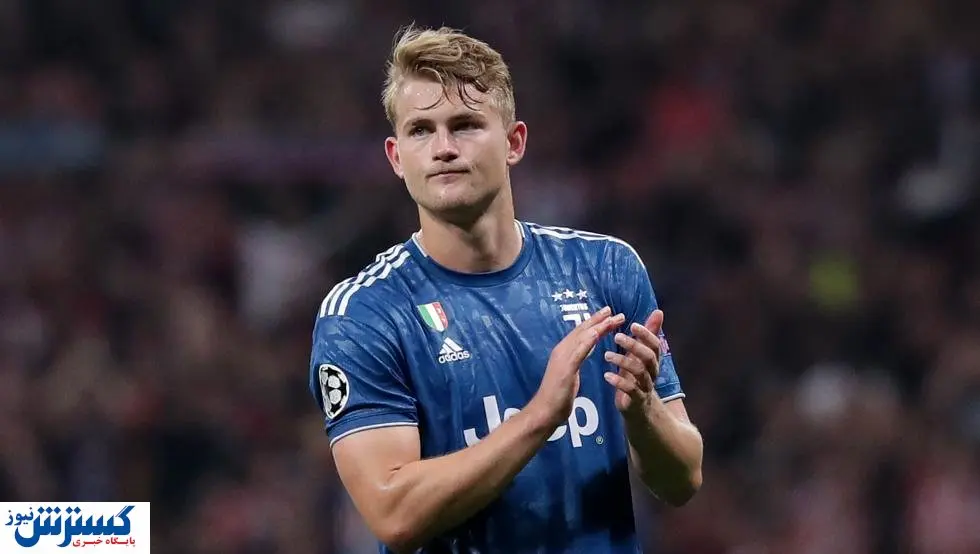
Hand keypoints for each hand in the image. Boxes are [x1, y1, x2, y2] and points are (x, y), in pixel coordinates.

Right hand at [530, 307, 624, 428]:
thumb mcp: (572, 372)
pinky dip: (587, 341)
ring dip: (596, 326)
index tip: (609, 314)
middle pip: (582, 331)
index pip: (582, 333)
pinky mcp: (565, 368)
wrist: (545, 411)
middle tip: (612, 309)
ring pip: (582, 338)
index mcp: (564, 352)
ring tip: (610, 316)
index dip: (595, 323)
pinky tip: (596, 333)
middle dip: (598, 320)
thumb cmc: (557, 396)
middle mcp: (562, 350)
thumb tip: (590, 346)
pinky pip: (578, 352)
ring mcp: (563, 358)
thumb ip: (580, 357)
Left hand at [602, 310, 664, 416]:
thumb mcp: (642, 355)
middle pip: (648, 357)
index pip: (655, 344)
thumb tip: (659, 312)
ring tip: (606, 354)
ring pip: (639, 372)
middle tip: (617, 336)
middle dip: (634, 345)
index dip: (646, 334)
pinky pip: (630, 389)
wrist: (639, 409)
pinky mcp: (636, 399)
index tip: (632, 324)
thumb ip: (648, 335)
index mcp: (653, 360)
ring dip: (623, 361)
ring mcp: (645, 386)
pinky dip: (618, 381)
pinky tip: (607, 375)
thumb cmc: (638, 377)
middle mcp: (652, 372)